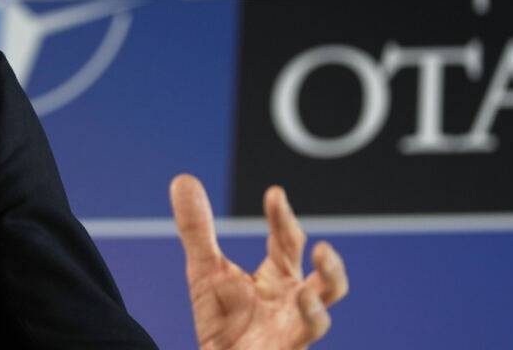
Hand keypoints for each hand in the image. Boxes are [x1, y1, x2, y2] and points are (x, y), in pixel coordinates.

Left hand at [170, 174, 347, 349]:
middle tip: (321, 247)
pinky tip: (301, 306)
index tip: (274, 194)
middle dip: (329, 265)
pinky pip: (300, 341)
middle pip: (324, 281)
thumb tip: (183, 180)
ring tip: (314, 296)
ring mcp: (290, 331)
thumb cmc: (222, 321)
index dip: (283, 218)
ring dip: (319, 306)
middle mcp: (292, 302)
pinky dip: (306, 324)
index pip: (287, 241)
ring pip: (320, 320)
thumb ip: (197, 229)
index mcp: (278, 277)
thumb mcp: (204, 270)